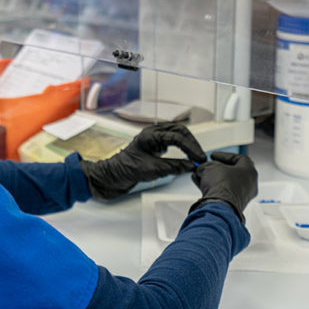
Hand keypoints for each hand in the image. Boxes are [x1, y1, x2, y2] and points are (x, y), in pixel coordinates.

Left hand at [80, 122, 204, 200]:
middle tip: (199, 156)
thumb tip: (190, 166)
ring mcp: (152, 140)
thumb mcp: (151, 170)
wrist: (109, 177)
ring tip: (194, 156)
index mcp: (150, 135)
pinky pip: (171, 143)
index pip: (177, 137)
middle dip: (191, 143)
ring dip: (187, 144)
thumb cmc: (123, 170)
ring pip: (176, 135)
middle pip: (179, 131)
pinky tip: (185, 157)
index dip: (191, 147)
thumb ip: (173, 167)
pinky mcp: (153, 148)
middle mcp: (152, 134)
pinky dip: (181, 148)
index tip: (199, 158)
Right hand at [190, 151, 257, 223]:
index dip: (224, 156)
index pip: (239, 158)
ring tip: (200, 176)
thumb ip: (207, 165)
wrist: (219, 206)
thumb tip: (202, 168)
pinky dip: (212, 189)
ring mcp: (242, 196)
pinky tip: (200, 185)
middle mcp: (249, 185)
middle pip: (231, 172)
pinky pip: (222, 194)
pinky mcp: (233, 205)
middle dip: (216, 169)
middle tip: (207, 166)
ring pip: (226, 184)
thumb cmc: (222, 185)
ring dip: (212, 179)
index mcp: (249, 171)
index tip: (214, 156)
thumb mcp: (210, 167)